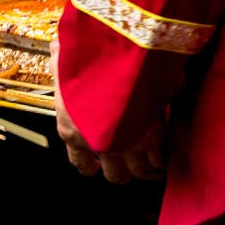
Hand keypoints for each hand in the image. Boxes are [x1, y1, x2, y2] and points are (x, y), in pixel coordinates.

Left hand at [52, 38, 166, 183]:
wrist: (116, 59)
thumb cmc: (86, 60)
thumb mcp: (65, 61)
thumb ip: (62, 63)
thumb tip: (58, 49)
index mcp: (72, 130)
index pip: (80, 162)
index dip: (89, 166)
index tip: (95, 167)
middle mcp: (98, 144)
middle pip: (115, 175)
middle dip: (122, 172)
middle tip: (130, 165)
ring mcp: (128, 145)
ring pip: (141, 172)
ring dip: (147, 169)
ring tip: (153, 165)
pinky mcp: (153, 139)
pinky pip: (160, 160)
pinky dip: (163, 159)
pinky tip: (166, 154)